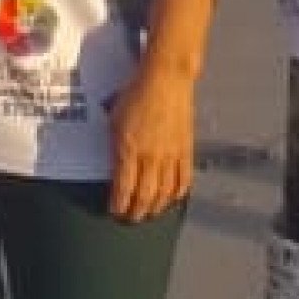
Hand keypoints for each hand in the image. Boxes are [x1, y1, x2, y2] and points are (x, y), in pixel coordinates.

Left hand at [107, 65, 195, 221]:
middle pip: (144, 196)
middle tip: (130, 219)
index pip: (123, 188)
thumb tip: (112, 165)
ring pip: (165, 193)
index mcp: (129, 148)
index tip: (113, 211)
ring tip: (148, 213)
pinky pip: (184, 180)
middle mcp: (150, 156)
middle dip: (136, 212)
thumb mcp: (114, 119)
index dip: (118, 205)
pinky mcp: (186, 150)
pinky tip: (171, 199)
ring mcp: (171, 155)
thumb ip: (114, 145)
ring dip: (156, 208)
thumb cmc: (135, 94)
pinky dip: (177, 194)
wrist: (165, 80)